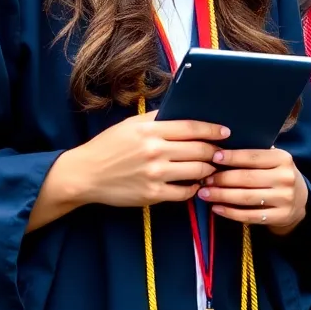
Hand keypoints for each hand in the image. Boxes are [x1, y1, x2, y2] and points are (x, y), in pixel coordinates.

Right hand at [61, 112, 227, 208]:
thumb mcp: (132, 124)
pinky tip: (194, 184)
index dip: (213, 130)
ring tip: (211, 167)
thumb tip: (186, 114)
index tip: (225, 132)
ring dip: (208, 170)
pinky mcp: (152, 195)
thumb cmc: (109, 145)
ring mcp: (154, 175)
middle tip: (222, 152)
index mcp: (151, 130)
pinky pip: (184, 193)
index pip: (192, 128)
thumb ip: (159, 119)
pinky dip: (193, 189)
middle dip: (215, 151)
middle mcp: (155, 151)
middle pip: (199, 150)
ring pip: (196, 171)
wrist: (85, 175)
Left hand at [200, 147, 307, 235]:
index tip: (214, 157)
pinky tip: (216, 208)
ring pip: (246, 198)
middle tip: (205, 178)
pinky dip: (230, 212)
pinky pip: (249, 216)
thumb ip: (255, 156)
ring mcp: (284, 199)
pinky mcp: (279, 216)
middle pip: (247, 178)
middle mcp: (285, 178)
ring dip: (222, 195)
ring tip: (204, 193)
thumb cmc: (278, 175)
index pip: (253, 157)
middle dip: (222, 178)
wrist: (300, 200)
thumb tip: (222, 151)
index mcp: (283, 158)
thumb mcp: (274, 161)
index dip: (232, 157)